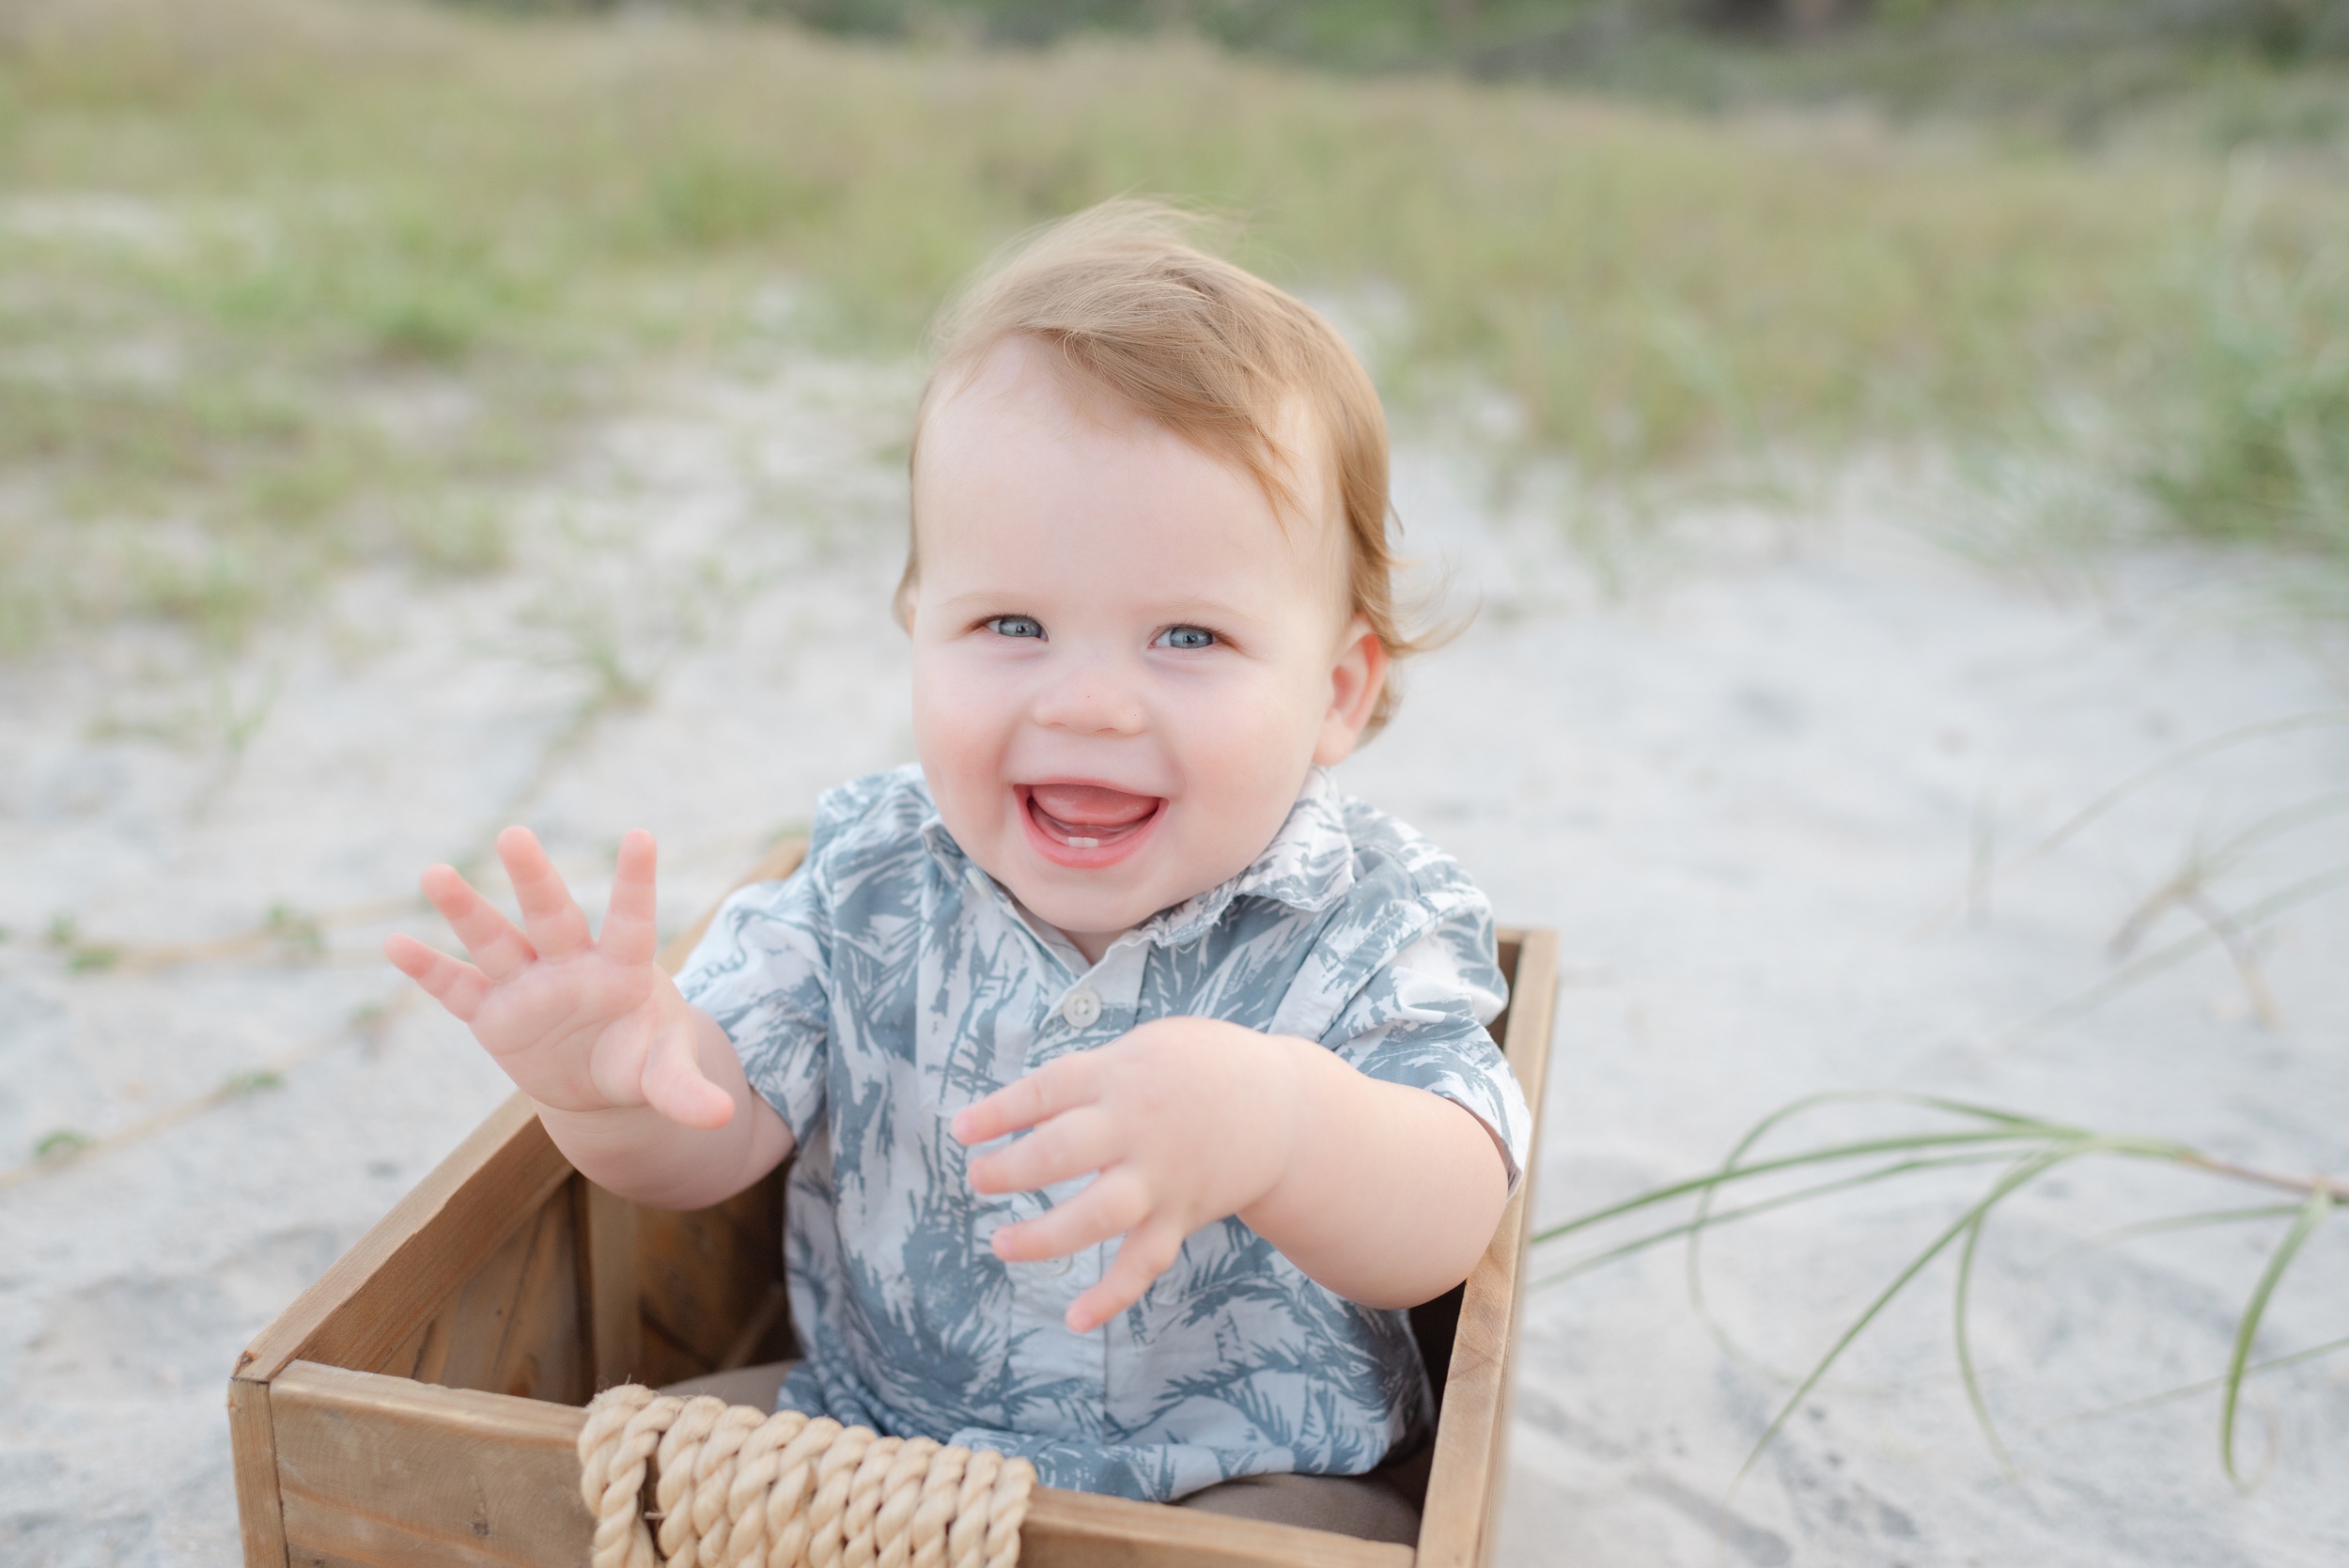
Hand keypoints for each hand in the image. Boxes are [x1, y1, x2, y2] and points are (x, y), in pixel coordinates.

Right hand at [384, 826, 734, 1129]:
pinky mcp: (493, 1014)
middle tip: (515, 835)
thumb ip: (685, 1090)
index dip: (636, 882)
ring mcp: (529, 985)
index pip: (632, 921)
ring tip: (434, 873)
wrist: (600, 1080)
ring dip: (466, 910)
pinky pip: (457, 989)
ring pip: (496, 941)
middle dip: (534, 879)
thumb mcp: (665, 1074)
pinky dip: (429, 970)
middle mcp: (573, 963)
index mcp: (625, 968)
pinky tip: (395, 943)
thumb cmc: (643, 1057)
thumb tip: (720, 1117)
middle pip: (552, 915)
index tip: (642, 835)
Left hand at [950, 1017, 1307, 1332]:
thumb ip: (1091, 1076)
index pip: (1048, 1091)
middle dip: (1013, 1170)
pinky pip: (1144, 1263)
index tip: (960, 1130)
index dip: (1000, 1112)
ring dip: (1046, 1235)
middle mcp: (1138, 1127)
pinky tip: (1075, 1318)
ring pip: (1098, 1214)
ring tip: (1001, 1245)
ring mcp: (1160, 1177)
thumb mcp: (1145, 1047)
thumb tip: (1027, 1110)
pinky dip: (1112, 1295)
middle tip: (978, 1179)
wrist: (1285, 1108)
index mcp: (1122, 1075)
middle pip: (1064, 1151)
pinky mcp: (1180, 1216)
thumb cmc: (1200, 1068)